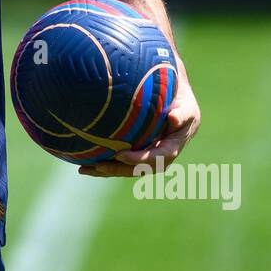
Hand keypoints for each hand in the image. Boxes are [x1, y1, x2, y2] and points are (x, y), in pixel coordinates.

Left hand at [79, 74, 200, 177]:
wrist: (177, 100)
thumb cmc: (181, 100)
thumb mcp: (186, 106)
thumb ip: (182, 114)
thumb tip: (173, 118)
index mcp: (172, 147)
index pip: (156, 158)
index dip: (139, 160)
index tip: (119, 155)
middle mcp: (159, 156)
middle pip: (138, 169)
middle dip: (117, 169)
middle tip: (98, 165)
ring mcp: (147, 156)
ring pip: (126, 168)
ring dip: (106, 170)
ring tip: (84, 169)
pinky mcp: (136, 152)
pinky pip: (119, 160)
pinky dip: (103, 163)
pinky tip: (83, 163)